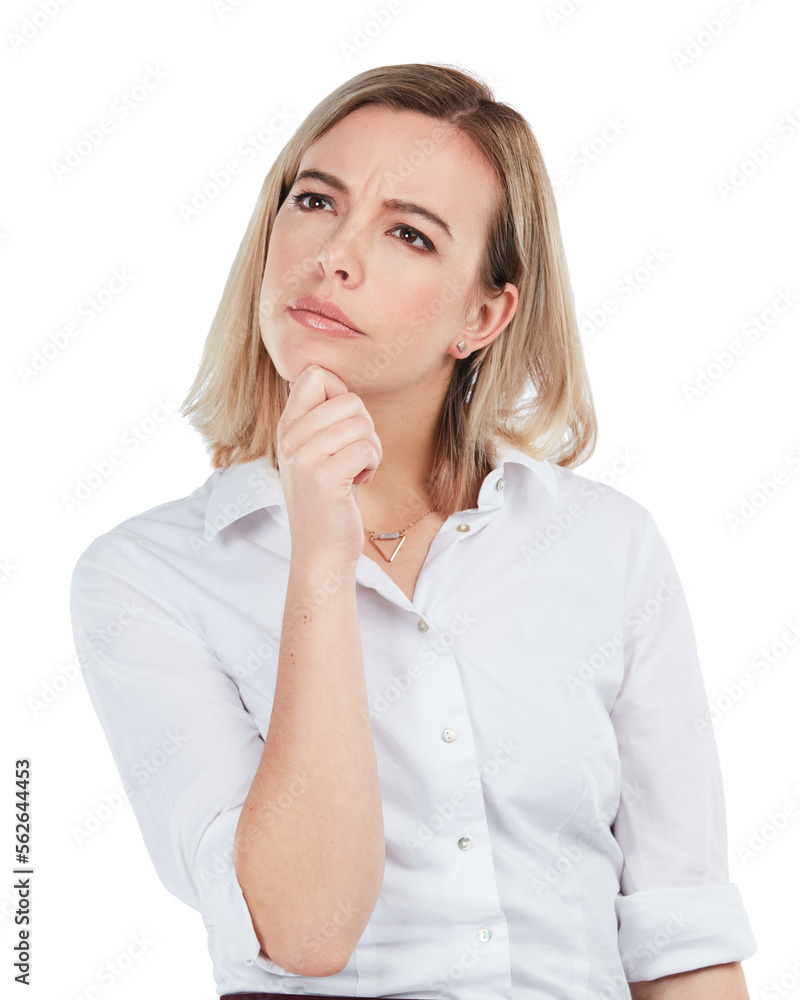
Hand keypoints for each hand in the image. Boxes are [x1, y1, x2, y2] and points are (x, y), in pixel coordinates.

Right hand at [277, 364, 381, 566]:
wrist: (322, 549)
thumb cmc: (330, 498)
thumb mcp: (316, 450)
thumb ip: (318, 417)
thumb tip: (323, 375)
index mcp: (287, 426)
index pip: (315, 374)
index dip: (341, 394)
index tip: (342, 426)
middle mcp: (289, 437)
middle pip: (348, 398)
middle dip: (365, 426)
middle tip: (355, 454)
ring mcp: (303, 456)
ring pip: (361, 423)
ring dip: (372, 447)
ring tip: (357, 469)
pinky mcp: (322, 476)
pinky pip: (366, 447)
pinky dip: (373, 463)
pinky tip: (360, 480)